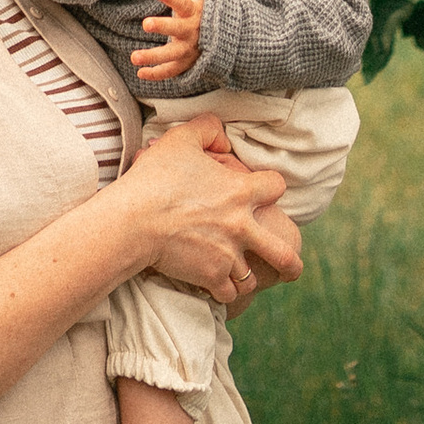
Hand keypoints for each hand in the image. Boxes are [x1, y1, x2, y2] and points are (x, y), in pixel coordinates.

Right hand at [112, 118, 297, 308]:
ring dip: (246, 275)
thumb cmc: (155, 178)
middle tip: (290, 266)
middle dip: (290, 261)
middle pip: (284, 253)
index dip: (270, 187)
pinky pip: (229, 294)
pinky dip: (225, 292)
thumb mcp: (181, 138)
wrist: (134, 220)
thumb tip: (223, 135)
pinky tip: (218, 287)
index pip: (277, 187)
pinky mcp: (211, 276)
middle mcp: (242, 227)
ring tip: (241, 276)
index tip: (263, 192)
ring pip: (252, 277)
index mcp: (241, 192)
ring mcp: (228, 255)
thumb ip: (208, 129)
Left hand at [130, 0, 205, 85]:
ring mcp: (190, 49)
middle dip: (162, 27)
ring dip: (153, 57)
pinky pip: (171, 71)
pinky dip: (157, 74)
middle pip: (177, 29)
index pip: (183, 3)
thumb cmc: (208, 11)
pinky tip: (140, 73)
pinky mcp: (187, 63)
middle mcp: (192, 31)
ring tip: (134, 57)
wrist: (227, 39)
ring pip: (171, 55)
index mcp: (195, 12)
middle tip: (146, 23)